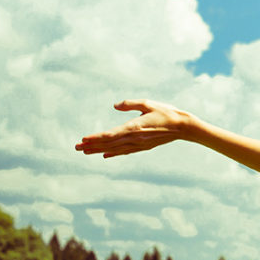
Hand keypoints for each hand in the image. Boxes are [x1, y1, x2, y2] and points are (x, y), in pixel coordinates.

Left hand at [75, 100, 193, 157]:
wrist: (183, 127)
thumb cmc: (166, 112)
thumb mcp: (148, 103)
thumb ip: (130, 104)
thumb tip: (115, 105)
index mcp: (134, 127)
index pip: (110, 135)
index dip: (95, 138)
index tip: (83, 139)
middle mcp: (135, 138)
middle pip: (109, 144)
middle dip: (92, 146)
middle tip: (76, 147)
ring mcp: (139, 144)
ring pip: (115, 149)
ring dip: (99, 150)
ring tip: (85, 151)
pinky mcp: (143, 146)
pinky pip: (125, 151)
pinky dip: (114, 153)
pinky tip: (105, 155)